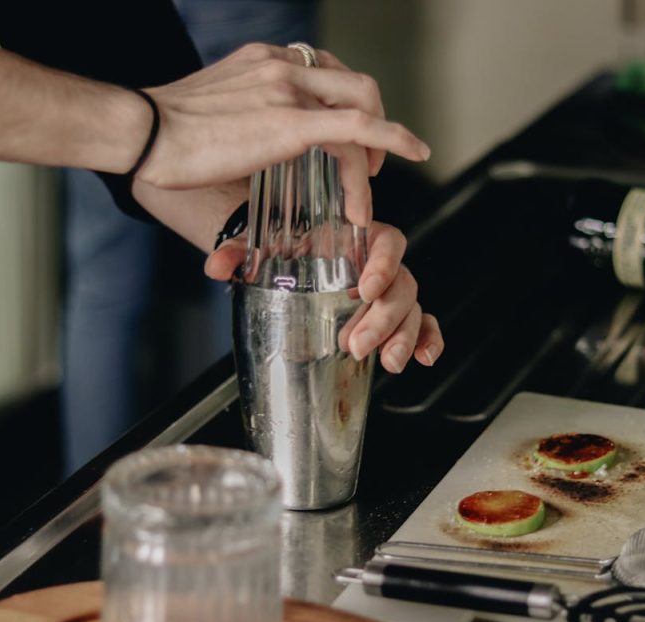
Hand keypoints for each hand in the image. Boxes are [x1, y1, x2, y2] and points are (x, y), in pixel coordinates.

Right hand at [136, 43, 429, 226]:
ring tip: (367, 193)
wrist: (142, 132)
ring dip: (378, 149)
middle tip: (368, 166)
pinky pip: (359, 126)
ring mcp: (289, 88)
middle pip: (353, 82)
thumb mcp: (211, 113)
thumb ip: (240, 121)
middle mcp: (282, 64)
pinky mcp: (291, 123)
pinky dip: (393, 140)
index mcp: (264, 60)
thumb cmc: (161, 135)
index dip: (347, 103)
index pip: (325, 70)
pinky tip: (415, 154)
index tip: (349, 137)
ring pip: (361, 107)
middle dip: (373, 124)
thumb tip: (243, 154)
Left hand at [206, 221, 442, 372]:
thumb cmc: (283, 247)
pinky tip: (423, 359)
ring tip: (387, 362)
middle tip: (356, 344)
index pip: (386, 242)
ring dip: (403, 336)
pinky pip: (421, 323)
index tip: (364, 288)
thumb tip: (217, 267)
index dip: (382, 264)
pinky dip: (428, 339)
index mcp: (356, 236)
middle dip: (383, 318)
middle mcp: (377, 263)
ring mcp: (387, 291)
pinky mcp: (390, 316)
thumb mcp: (260, 246)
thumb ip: (238, 253)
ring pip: (412, 308)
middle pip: (402, 284)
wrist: (285, 257)